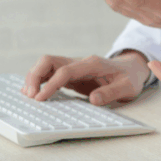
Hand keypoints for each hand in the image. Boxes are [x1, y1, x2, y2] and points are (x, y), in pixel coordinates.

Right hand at [22, 51, 149, 104]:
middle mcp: (80, 62)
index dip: (51, 84)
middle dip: (35, 76)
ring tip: (28, 96)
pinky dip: (39, 81)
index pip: (65, 70)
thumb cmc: (130, 78)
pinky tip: (33, 93)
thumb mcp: (127, 87)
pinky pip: (50, 74)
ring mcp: (74, 67)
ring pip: (46, 65)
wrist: (132, 70)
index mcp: (92, 64)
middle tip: (30, 96)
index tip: (40, 98)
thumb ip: (112, 93)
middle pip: (49, 60)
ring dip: (34, 78)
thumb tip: (94, 99)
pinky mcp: (71, 75)